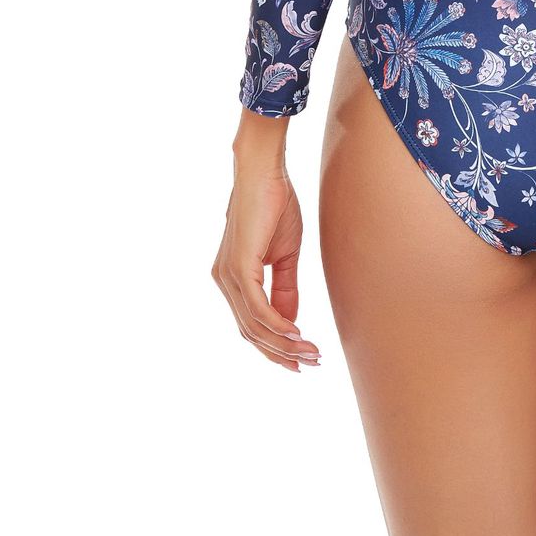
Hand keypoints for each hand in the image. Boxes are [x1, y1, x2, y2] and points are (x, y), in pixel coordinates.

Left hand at [212, 112, 321, 371]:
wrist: (264, 172)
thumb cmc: (274, 205)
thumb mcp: (285, 254)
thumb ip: (285, 288)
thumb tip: (291, 322)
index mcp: (233, 278)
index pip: (251, 324)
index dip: (275, 346)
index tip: (301, 358)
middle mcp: (224, 281)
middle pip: (250, 332)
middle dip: (281, 353)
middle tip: (310, 363)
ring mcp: (228, 276)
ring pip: (254, 326)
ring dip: (284, 343)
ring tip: (311, 352)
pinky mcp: (239, 268)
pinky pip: (257, 308)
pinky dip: (277, 324)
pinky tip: (296, 333)